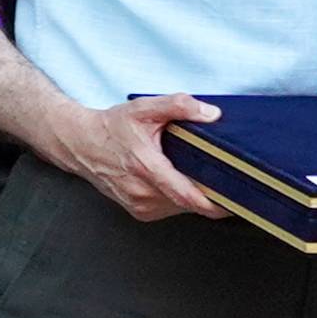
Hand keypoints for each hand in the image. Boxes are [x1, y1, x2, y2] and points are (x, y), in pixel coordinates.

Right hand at [42, 92, 225, 223]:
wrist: (79, 143)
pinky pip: (170, 209)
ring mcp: (139, 205)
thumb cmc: (111, 127)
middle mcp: (142, 192)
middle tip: (218, 174)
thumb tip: (211, 114)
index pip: (189, 197)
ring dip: (193, 195)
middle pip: (191, 202)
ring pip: (182, 208)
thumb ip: (179, 105)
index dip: (217, 203)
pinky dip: (178, 198)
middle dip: (208, 191)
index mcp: (146, 169)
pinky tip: (173, 180)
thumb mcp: (144, 108)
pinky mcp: (139, 212)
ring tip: (189, 172)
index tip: (236, 200)